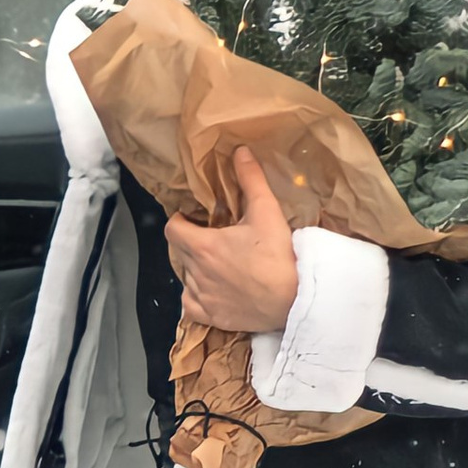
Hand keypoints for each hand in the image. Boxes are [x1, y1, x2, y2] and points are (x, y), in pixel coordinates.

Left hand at [165, 146, 299, 335]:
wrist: (295, 298)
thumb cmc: (279, 256)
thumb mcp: (266, 211)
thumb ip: (250, 180)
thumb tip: (240, 152)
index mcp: (202, 245)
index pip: (172, 228)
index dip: (180, 221)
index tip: (193, 220)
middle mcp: (195, 272)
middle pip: (179, 252)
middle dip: (191, 243)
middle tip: (213, 239)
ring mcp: (201, 297)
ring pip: (186, 278)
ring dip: (196, 269)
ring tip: (219, 265)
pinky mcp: (211, 316)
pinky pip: (190, 305)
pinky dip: (197, 297)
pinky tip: (214, 290)